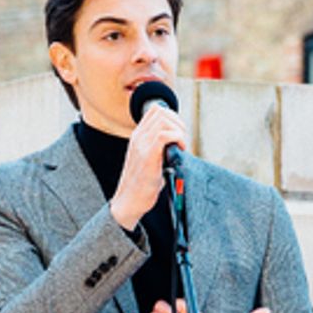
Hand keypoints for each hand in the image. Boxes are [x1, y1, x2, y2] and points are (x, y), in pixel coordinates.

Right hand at [109, 103, 189, 230]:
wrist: (129, 201)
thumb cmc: (142, 185)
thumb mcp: (150, 160)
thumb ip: (159, 149)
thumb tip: (178, 145)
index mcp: (137, 136)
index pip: (155, 110)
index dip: (172, 116)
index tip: (179, 132)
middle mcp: (138, 137)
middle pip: (161, 112)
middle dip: (178, 122)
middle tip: (182, 140)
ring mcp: (141, 145)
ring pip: (163, 120)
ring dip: (179, 130)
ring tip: (181, 145)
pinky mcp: (147, 156)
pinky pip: (164, 135)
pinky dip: (177, 138)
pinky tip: (180, 150)